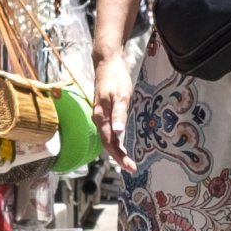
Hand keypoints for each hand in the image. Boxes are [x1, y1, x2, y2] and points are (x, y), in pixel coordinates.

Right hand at [91, 59, 135, 174]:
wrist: (107, 62)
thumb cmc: (115, 77)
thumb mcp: (120, 95)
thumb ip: (119, 114)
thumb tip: (118, 133)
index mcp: (101, 117)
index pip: (109, 142)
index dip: (119, 156)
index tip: (130, 167)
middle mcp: (99, 119)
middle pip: (107, 143)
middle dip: (118, 157)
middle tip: (131, 168)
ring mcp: (101, 116)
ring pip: (108, 138)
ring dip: (117, 151)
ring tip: (127, 161)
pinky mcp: (105, 112)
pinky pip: (109, 131)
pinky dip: (116, 140)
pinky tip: (122, 144)